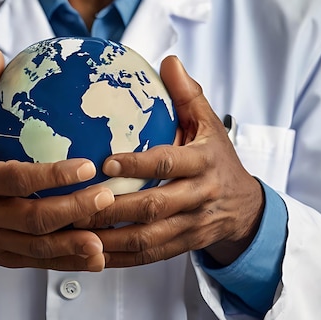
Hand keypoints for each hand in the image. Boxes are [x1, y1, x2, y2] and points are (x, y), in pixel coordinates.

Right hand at [0, 48, 114, 271]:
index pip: (15, 179)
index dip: (51, 176)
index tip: (87, 165)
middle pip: (32, 218)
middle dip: (72, 210)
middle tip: (109, 195)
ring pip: (37, 248)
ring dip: (73, 243)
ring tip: (108, 235)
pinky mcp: (3, 258)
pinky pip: (38, 263)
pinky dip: (67, 262)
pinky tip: (97, 257)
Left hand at [75, 55, 263, 267]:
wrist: (246, 208)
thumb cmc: (219, 160)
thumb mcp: (210, 125)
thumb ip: (188, 95)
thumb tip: (168, 61)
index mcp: (203, 163)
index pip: (168, 163)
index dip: (138, 164)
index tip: (106, 162)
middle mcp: (198, 197)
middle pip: (153, 206)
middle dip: (114, 207)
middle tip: (76, 202)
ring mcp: (191, 226)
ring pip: (147, 238)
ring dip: (109, 238)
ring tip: (74, 232)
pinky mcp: (182, 247)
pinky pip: (148, 257)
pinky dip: (118, 258)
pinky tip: (90, 254)